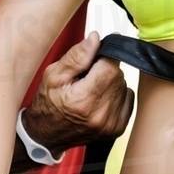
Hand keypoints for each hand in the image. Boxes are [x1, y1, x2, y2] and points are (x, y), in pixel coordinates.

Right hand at [22, 30, 134, 153]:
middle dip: (105, 70)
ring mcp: (111, 124)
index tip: (95, 57)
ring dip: (111, 83)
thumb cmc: (47, 104)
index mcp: (84, 100)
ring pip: (124, 85)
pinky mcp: (117, 128)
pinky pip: (128, 98)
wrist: (46, 135)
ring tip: (91, 90)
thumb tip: (96, 39)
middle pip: (118, 75)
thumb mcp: (53, 75)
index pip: (110, 66)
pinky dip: (116, 94)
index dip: (104, 56)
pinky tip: (100, 99)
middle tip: (86, 78)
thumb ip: (76, 56)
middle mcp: (101, 114)